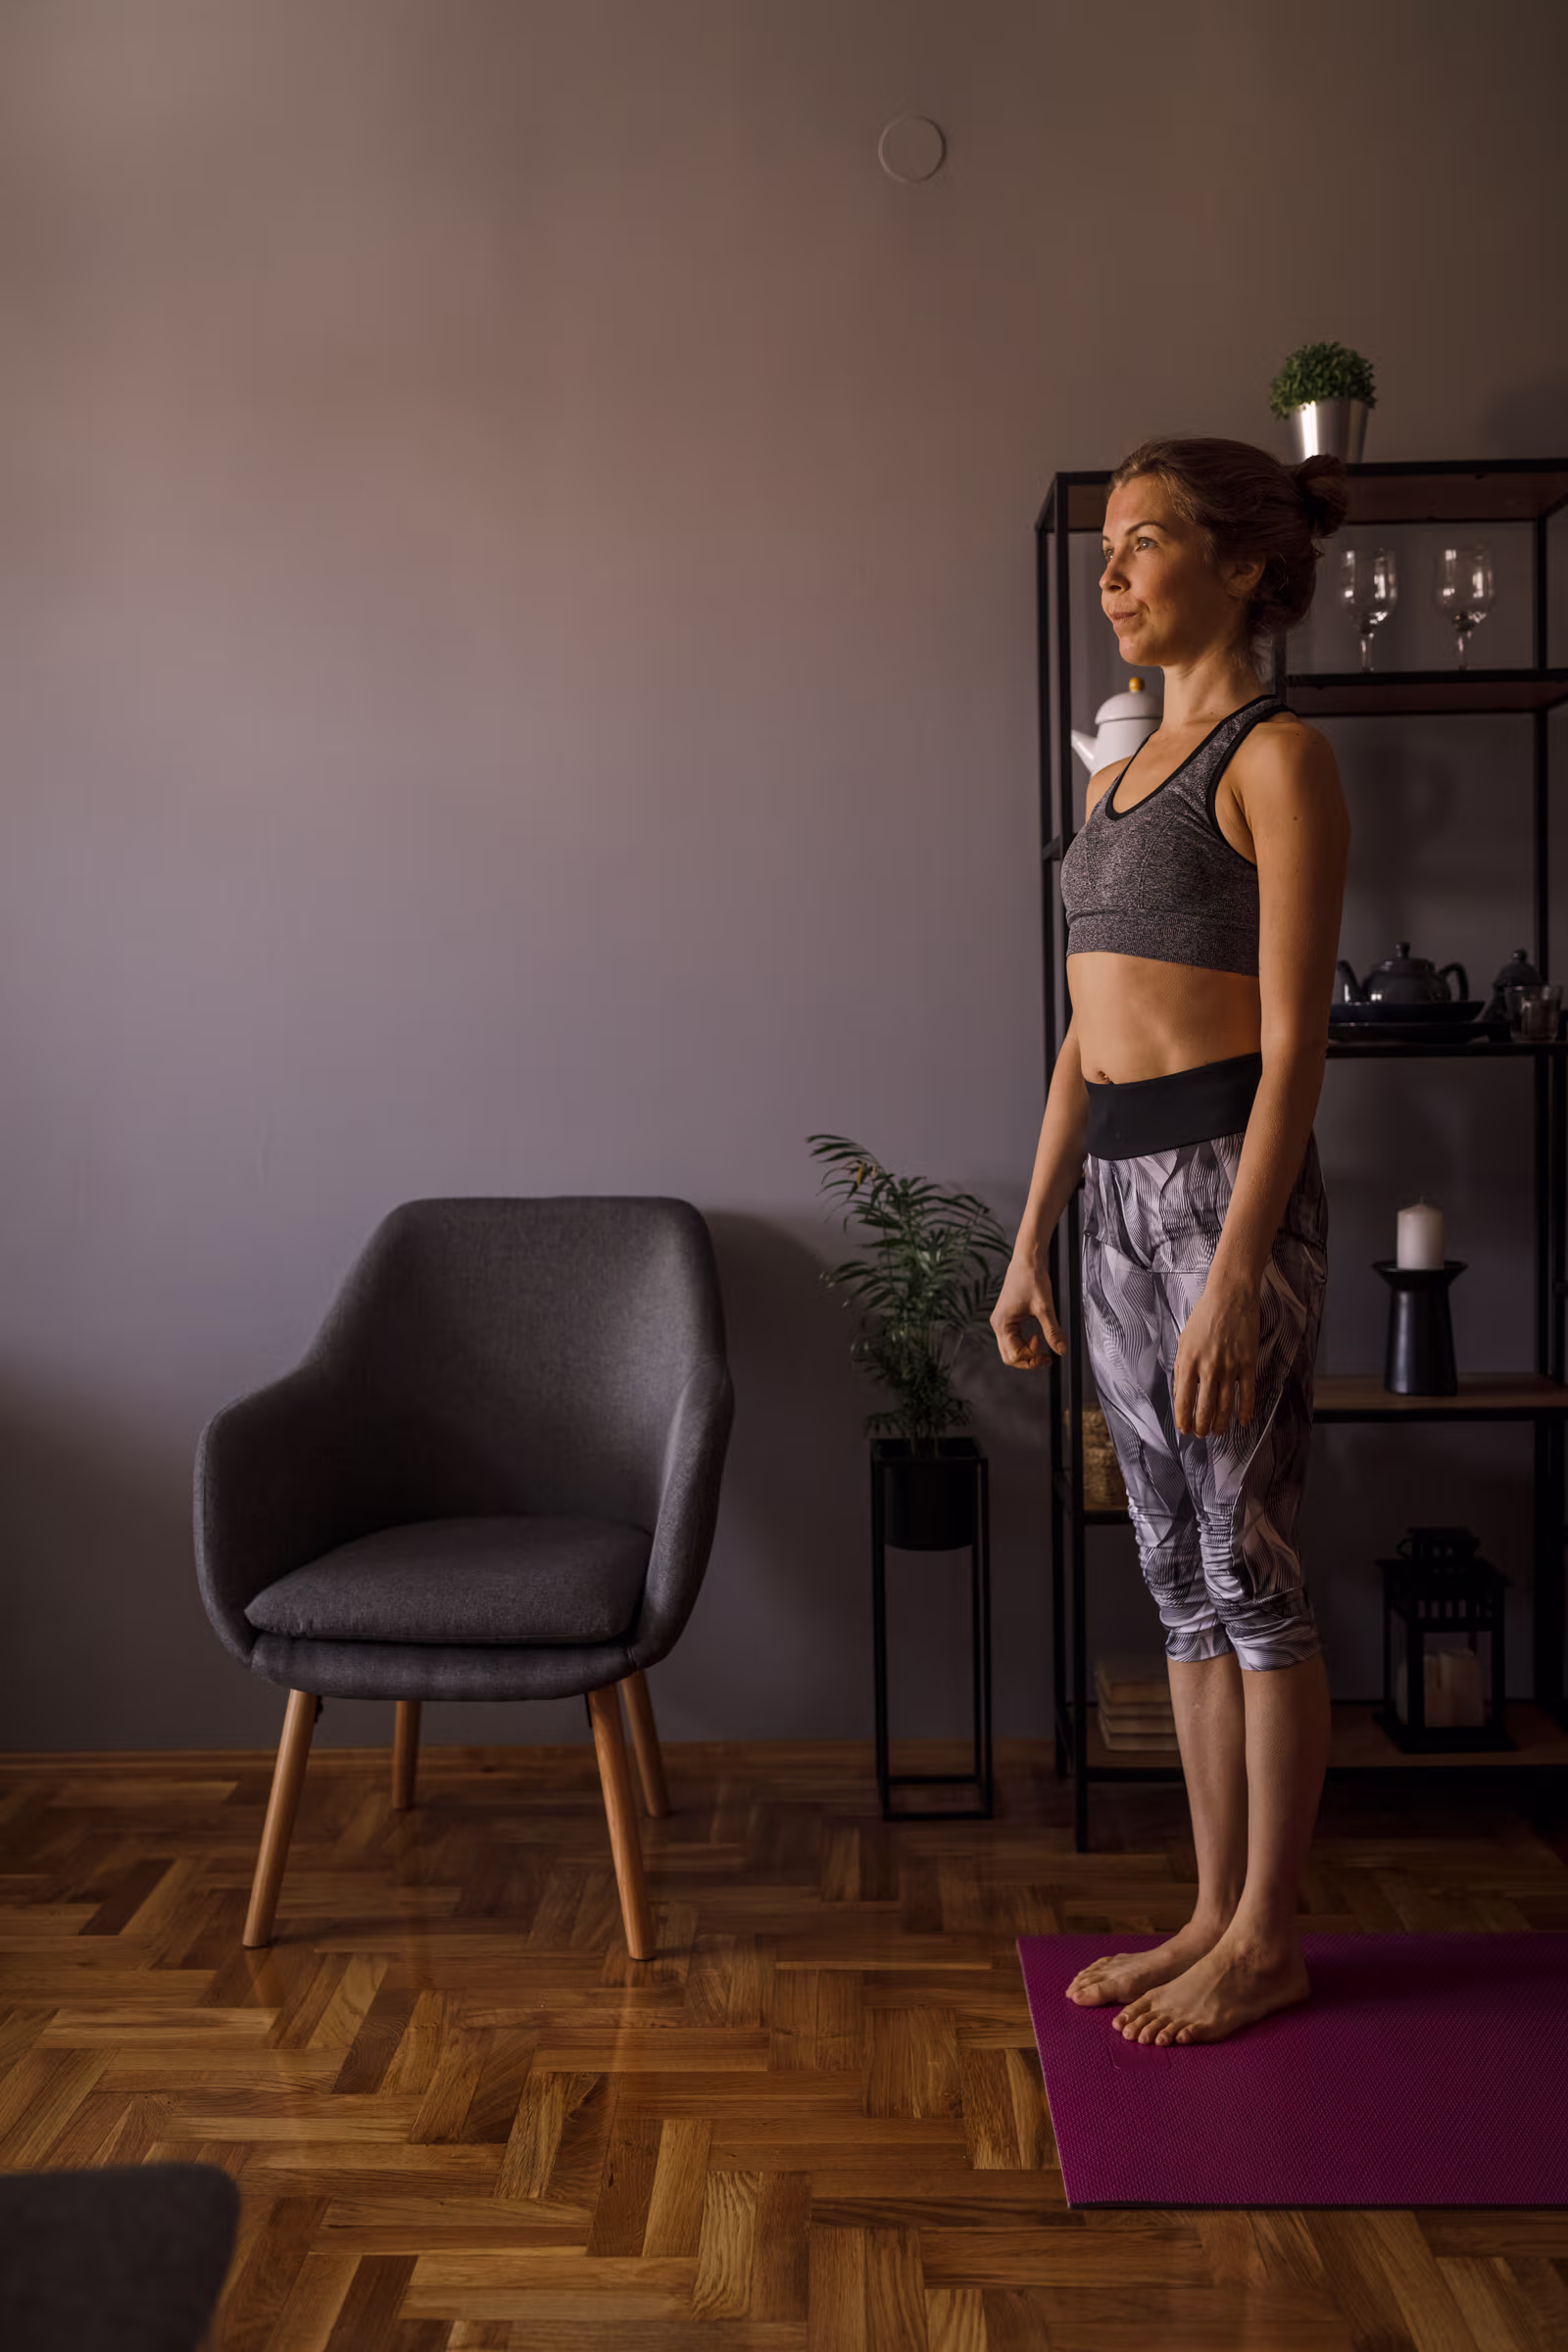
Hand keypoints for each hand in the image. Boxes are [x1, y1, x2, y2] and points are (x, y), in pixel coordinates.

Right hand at [991, 1252, 1065, 1368]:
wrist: (1028, 1259)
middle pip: (1010, 1356)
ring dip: (1028, 1351)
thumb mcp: (1045, 1308)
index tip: (1048, 1356)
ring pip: (1012, 1348)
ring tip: (1043, 1344)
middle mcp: (999, 1324)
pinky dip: (1026, 1342)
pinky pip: (1014, 1338)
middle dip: (1029, 1359)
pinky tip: (1038, 1336)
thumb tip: (1061, 1350)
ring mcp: (1002, 1321)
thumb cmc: (1031, 1278)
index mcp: (1003, 1324)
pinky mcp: (1008, 1317)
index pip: (1013, 1356)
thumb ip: (1053, 1332)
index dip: (1031, 1360)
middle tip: (1047, 1356)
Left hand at [1172, 1270, 1259, 1435]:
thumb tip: (1182, 1392)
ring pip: (1225, 1406)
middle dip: (1202, 1427)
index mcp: (1188, 1362)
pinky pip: (1247, 1394)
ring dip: (1221, 1424)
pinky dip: (1246, 1411)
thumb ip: (1183, 1367)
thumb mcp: (1184, 1341)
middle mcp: (1207, 1368)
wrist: (1230, 1296)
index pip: (1183, 1401)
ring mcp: (1229, 1367)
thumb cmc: (1204, 1316)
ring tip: (1218, 1432)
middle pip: (1204, 1409)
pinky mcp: (1248, 1364)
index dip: (1184, 1419)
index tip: (1185, 1430)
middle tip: (1202, 1435)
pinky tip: (1243, 1421)